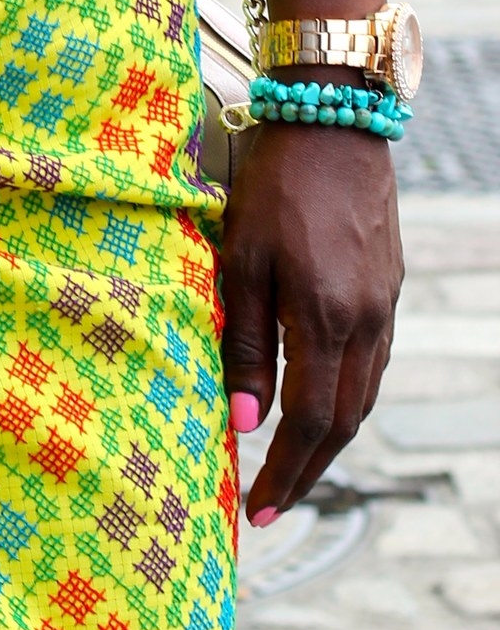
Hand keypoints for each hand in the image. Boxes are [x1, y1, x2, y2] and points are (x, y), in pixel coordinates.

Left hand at [220, 120, 402, 523]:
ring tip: (290, 464)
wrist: (333, 119)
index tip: (256, 509)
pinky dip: (347, 397)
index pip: (309, 424)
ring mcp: (383, 306)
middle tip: (271, 505)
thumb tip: (245, 422)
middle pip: (343, 423)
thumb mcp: (242, 257)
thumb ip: (247, 343)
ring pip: (363, 397)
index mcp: (326, 320)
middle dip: (306, 471)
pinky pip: (372, 364)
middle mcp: (365, 324)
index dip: (284, 473)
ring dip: (328, 439)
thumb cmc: (275, 182)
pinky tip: (321, 400)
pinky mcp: (387, 287)